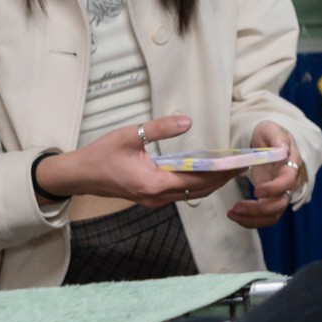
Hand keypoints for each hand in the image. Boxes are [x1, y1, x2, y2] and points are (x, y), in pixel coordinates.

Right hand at [33, 116, 243, 205]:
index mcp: (154, 183)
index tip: (238, 163)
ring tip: (228, 168)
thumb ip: (160, 128)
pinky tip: (203, 171)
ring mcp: (154, 200)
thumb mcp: (130, 135)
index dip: (220, 172)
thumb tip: (188, 121)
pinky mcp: (150, 197)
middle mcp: (157, 197)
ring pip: (191, 194)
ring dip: (210, 182)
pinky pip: (180, 193)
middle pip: (199, 191)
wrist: (80, 176)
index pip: (197, 180)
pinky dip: (195, 184)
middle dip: (221, 178)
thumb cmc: (101, 155)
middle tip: (241, 165)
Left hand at [228, 121, 300, 228]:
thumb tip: (284, 149)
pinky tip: (234, 215)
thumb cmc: (269, 134)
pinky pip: (263, 217)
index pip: (288, 182)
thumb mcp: (271, 129)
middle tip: (236, 207)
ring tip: (232, 213)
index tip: (257, 191)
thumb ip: (278, 137)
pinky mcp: (268, 200)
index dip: (274, 189)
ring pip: (272, 215)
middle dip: (259, 210)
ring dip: (252, 219)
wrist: (267, 141)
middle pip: (280, 204)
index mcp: (290, 166)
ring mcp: (278, 194)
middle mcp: (288, 184)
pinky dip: (250, 220)